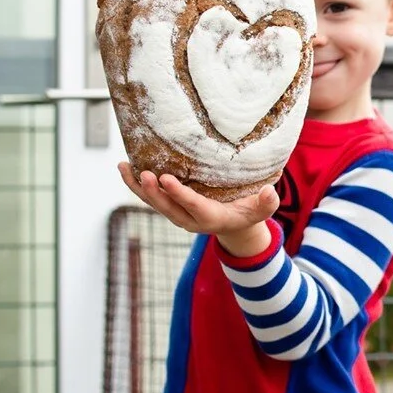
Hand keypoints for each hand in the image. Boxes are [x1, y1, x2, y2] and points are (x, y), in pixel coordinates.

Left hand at [119, 162, 278, 256]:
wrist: (236, 225)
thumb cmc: (250, 213)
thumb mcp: (262, 210)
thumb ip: (267, 202)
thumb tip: (269, 191)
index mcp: (212, 218)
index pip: (193, 205)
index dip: (179, 194)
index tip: (166, 179)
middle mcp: (190, 219)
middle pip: (168, 207)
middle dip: (154, 192)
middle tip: (143, 173)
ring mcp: (178, 214)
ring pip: (154, 202)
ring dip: (138, 187)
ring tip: (123, 167)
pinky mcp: (171, 207)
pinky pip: (152, 197)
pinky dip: (138, 185)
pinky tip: (126, 168)